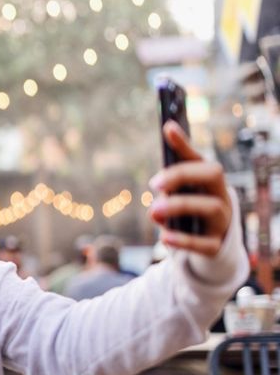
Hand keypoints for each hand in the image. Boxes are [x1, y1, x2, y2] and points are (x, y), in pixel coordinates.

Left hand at [149, 121, 231, 255]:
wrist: (205, 244)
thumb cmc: (187, 210)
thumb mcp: (176, 193)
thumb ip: (167, 183)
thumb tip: (156, 182)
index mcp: (208, 180)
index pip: (199, 157)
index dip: (184, 144)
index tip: (167, 129)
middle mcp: (220, 195)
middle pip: (214, 174)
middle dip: (184, 175)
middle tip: (154, 184)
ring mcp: (221, 220)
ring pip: (210, 207)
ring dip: (180, 206)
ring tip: (153, 211)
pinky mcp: (215, 245)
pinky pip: (204, 243)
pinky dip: (184, 240)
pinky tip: (164, 238)